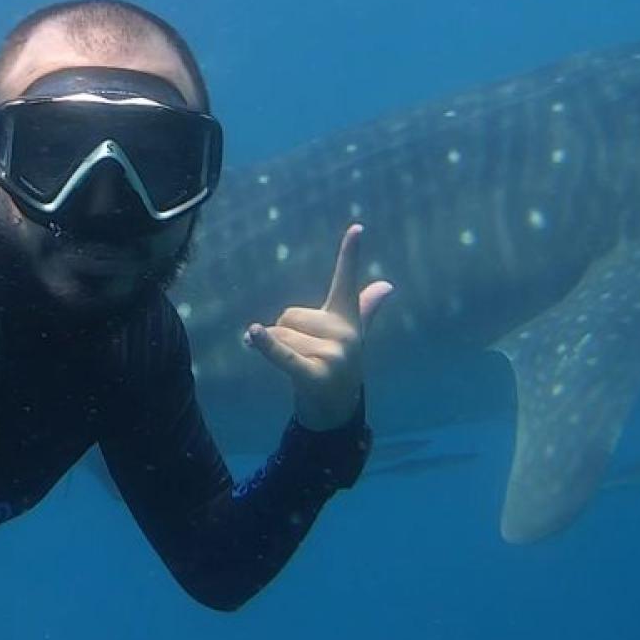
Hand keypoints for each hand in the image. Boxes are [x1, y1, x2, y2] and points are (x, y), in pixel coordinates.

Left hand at [243, 223, 393, 430]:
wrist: (335, 411)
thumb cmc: (335, 366)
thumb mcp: (350, 334)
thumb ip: (363, 307)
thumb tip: (387, 285)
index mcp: (347, 319)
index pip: (346, 281)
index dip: (350, 254)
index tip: (357, 227)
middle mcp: (344, 334)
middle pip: (288, 315)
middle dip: (282, 333)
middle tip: (302, 355)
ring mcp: (333, 355)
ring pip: (279, 335)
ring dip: (273, 350)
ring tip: (297, 367)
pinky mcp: (315, 376)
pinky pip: (283, 355)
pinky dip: (266, 347)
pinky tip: (252, 333)